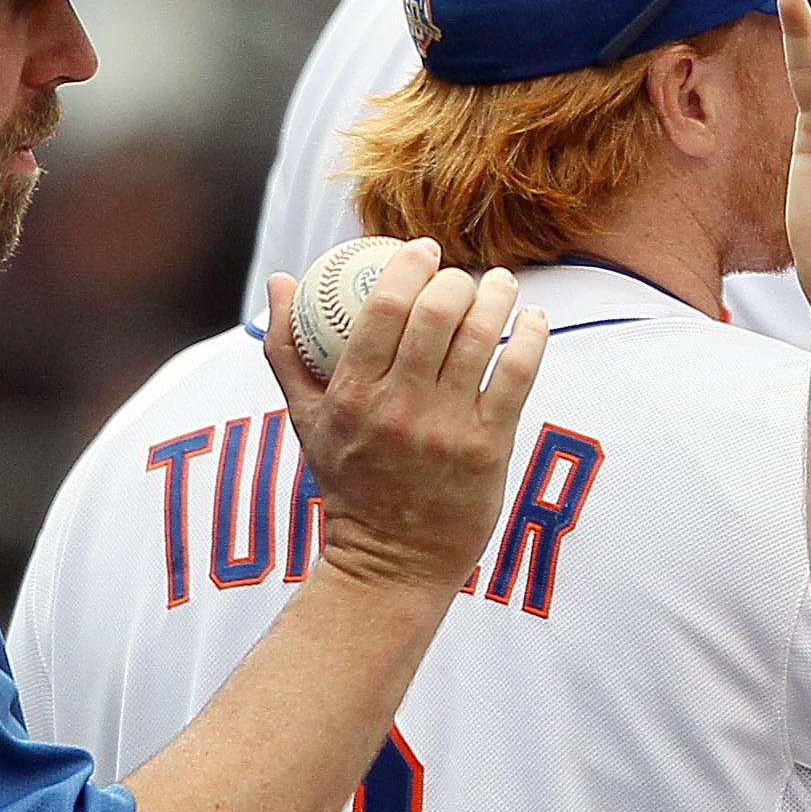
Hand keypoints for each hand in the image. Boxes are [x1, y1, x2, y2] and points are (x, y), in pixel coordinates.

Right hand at [263, 239, 547, 594]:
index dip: (411, 265)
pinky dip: (530, 335)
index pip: (385, 305)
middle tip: (465, 275)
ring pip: (481, 336)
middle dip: (457, 278)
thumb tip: (278, 279)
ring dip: (498, 296)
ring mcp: (446, 428)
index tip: (423, 250)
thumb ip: (287, 350)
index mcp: (352, 395)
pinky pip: (517, 373)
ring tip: (502, 285)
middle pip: (437, 312)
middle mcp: (399, 407)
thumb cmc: (349, 485)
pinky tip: (532, 318)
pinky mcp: (487, 448)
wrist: (392, 562)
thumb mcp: (304, 421)